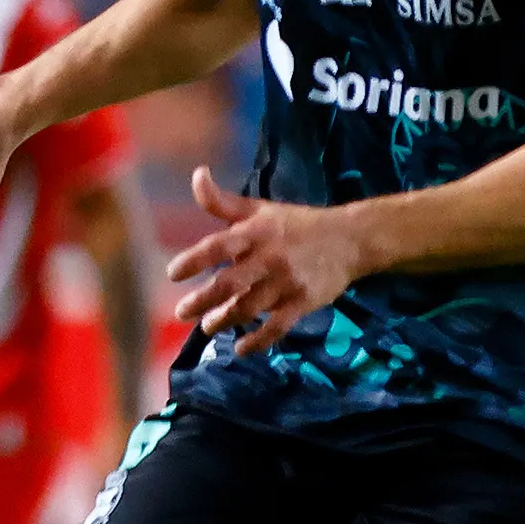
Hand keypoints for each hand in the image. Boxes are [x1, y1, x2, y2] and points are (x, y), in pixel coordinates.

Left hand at [166, 166, 363, 356]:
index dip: (194, 260)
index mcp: (256, 232)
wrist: (351, 240)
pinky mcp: (304, 302)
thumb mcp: (260, 209)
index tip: (173, 274)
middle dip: (202, 300)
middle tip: (181, 312)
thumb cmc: (297, 224)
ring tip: (208, 327)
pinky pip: (277, 327)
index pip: (219, 246)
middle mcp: (270, 257)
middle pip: (230, 283)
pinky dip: (258, 341)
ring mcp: (287, 282)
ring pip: (249, 307)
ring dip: (224, 320)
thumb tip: (197, 174)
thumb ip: (223, 201)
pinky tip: (241, 348)